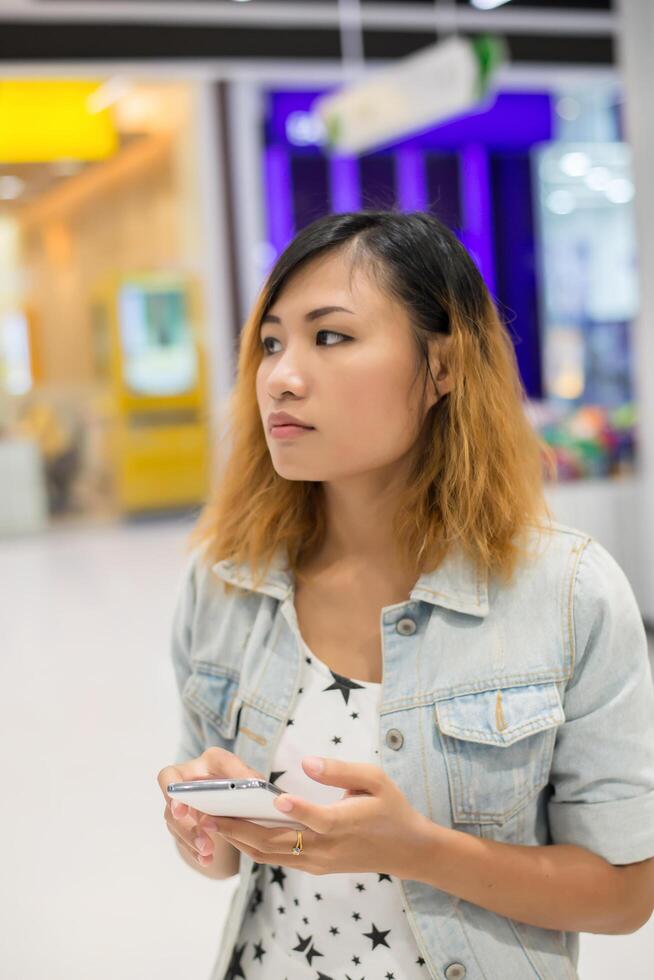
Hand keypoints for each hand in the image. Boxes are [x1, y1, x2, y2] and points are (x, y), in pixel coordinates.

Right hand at [157, 747, 264, 866]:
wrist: (242, 800)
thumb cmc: (245, 784)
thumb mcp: (251, 777)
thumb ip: (251, 777)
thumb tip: (254, 784)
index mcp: (203, 764)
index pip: (175, 772)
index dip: (173, 788)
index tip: (181, 808)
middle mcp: (187, 781)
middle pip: (172, 801)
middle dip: (183, 818)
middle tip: (199, 832)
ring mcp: (182, 804)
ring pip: (174, 822)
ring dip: (191, 837)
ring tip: (208, 850)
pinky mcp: (183, 825)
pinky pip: (183, 839)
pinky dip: (195, 851)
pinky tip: (207, 859)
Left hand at [200, 755, 429, 877]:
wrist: (406, 851)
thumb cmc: (390, 808)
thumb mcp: (375, 779)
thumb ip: (341, 771)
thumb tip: (307, 763)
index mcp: (345, 823)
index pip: (317, 820)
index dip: (297, 810)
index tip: (275, 798)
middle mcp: (326, 848)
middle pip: (275, 842)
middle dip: (238, 827)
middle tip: (208, 811)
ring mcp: (316, 862)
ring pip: (268, 854)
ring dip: (237, 839)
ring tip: (209, 819)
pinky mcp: (312, 867)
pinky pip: (275, 858)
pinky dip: (250, 846)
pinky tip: (232, 828)